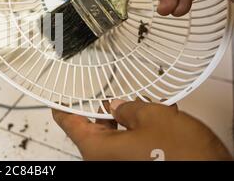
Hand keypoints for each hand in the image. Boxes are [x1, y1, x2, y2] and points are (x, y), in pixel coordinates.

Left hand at [52, 100, 231, 160]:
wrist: (210, 173)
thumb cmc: (181, 157)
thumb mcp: (152, 117)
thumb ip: (129, 107)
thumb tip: (119, 106)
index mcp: (97, 149)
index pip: (68, 123)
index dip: (61, 107)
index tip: (56, 98)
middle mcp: (104, 160)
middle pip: (94, 128)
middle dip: (106, 108)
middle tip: (113, 94)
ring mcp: (121, 164)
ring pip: (116, 135)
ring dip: (129, 118)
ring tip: (146, 103)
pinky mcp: (138, 165)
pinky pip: (131, 144)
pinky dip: (140, 130)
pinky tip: (158, 117)